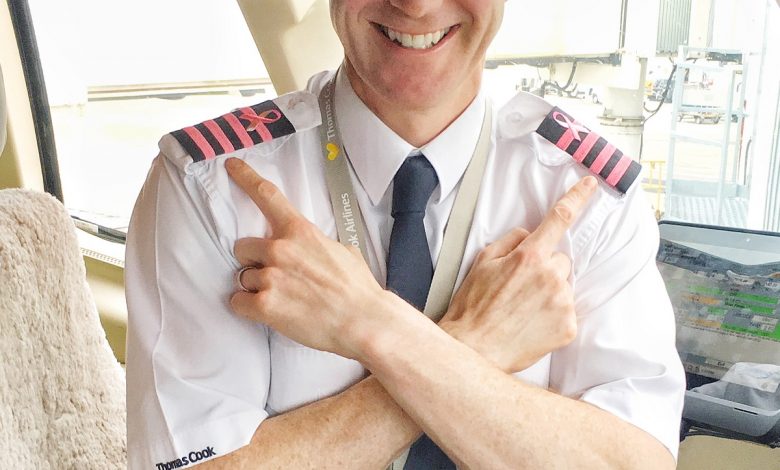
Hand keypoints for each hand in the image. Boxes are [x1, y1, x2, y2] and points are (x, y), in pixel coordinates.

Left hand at [225, 158, 395, 358]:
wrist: (363, 321)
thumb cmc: (357, 289)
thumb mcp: (341, 251)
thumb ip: (316, 243)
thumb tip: (311, 247)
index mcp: (300, 232)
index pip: (267, 195)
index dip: (245, 177)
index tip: (231, 165)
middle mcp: (280, 250)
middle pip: (242, 247)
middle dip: (254, 260)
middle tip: (275, 275)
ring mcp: (270, 278)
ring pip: (242, 277)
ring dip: (256, 287)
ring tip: (282, 298)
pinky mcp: (265, 306)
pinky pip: (237, 302)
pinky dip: (249, 308)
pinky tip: (270, 312)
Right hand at [439, 177, 596, 372]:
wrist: (474, 348)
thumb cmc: (473, 305)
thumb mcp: (482, 262)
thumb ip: (510, 240)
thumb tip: (530, 234)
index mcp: (529, 256)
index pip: (560, 219)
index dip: (578, 197)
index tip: (592, 183)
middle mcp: (551, 277)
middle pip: (560, 260)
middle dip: (545, 268)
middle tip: (520, 287)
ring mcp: (563, 303)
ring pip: (564, 285)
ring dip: (550, 292)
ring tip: (523, 309)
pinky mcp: (568, 327)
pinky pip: (567, 310)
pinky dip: (554, 315)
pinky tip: (532, 323)